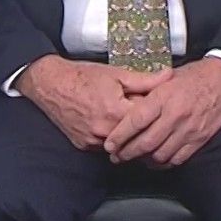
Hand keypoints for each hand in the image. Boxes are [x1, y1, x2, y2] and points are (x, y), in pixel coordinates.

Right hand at [17, 56, 172, 150]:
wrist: (51, 85)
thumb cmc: (82, 77)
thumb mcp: (117, 74)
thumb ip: (145, 80)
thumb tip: (168, 76)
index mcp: (116, 112)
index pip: (148, 121)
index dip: (156, 112)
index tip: (159, 106)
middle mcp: (105, 132)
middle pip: (136, 136)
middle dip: (144, 126)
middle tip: (148, 114)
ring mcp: (94, 142)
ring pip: (122, 144)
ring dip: (129, 135)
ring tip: (131, 119)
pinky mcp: (85, 146)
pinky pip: (106, 146)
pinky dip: (114, 138)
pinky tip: (114, 125)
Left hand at [102, 58, 220, 167]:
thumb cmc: (195, 76)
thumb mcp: (168, 78)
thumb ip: (149, 92)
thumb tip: (127, 105)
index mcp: (164, 97)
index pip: (136, 121)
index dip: (120, 135)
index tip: (110, 143)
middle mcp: (175, 115)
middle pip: (145, 143)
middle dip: (127, 153)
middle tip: (117, 156)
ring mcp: (189, 129)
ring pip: (160, 154)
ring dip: (144, 160)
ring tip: (134, 159)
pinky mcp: (200, 139)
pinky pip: (177, 158)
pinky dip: (163, 163)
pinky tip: (155, 160)